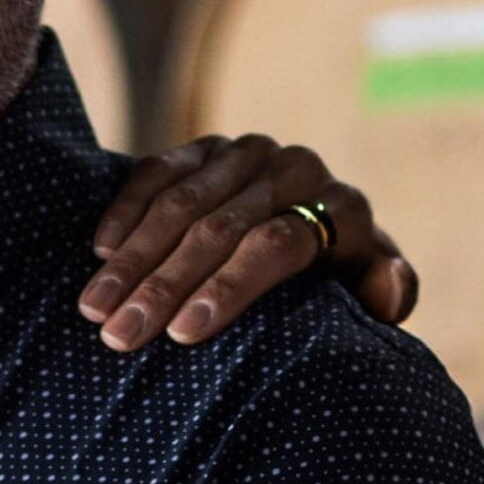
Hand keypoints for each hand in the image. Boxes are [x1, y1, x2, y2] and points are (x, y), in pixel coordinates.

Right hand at [79, 135, 417, 351]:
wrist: (324, 231)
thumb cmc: (345, 284)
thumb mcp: (374, 292)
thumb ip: (389, 292)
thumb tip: (389, 288)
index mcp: (345, 207)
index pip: (278, 244)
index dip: (230, 288)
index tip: (183, 334)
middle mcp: (297, 169)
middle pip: (220, 228)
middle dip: (163, 285)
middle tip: (119, 335)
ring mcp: (248, 153)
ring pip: (181, 202)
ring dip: (131, 258)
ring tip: (94, 308)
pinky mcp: (206, 147)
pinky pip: (158, 171)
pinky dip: (126, 210)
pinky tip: (98, 251)